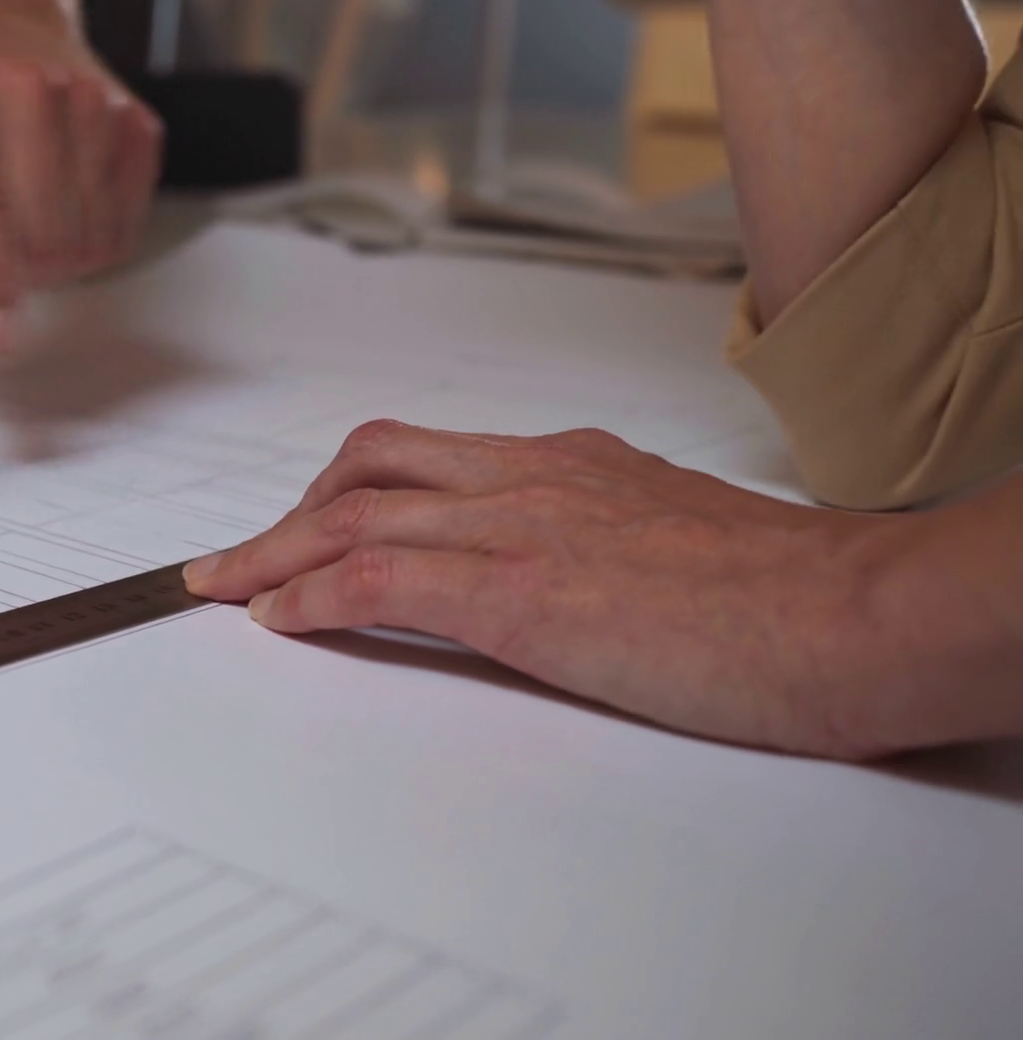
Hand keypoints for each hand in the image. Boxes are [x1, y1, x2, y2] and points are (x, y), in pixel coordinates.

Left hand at [0, 0, 162, 352]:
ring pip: (84, 239)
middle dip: (16, 268)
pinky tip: (65, 200)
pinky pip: (122, 228)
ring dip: (55, 256)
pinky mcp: (136, 123)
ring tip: (26, 211)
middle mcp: (25, 86)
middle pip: (37, 234)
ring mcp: (90, 102)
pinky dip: (92, 236)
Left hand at [183, 421, 934, 759]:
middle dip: (290, 514)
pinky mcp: (521, 590)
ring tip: (222, 589)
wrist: (854, 612)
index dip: (348, 489)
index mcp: (571, 463)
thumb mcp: (676, 545)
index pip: (426, 457)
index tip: (309, 524)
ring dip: (272, 554)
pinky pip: (381, 576)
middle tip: (239, 558)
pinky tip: (278, 620)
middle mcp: (533, 476)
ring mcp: (522, 525)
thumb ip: (607, 543)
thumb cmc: (791, 595)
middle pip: (369, 469)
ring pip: (355, 514)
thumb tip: (569, 577)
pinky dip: (313, 595)